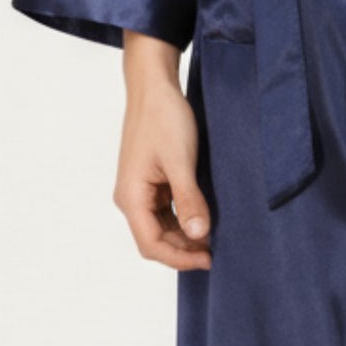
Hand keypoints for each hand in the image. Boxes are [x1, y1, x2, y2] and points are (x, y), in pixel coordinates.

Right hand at [112, 30, 212, 269]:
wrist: (154, 86)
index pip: (151, 244)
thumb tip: (200, 236)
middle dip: (183, 250)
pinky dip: (182, 219)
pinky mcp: (150, 180)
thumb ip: (189, 200)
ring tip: (212, 238)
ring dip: (184, 236)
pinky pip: (164, 210)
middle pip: (154, 239)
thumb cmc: (164, 118)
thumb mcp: (181, 161)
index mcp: (131, 197)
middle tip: (215, 252)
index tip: (208, 259)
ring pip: (160, 226)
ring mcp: (140, 189)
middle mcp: (131, 198)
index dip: (179, 258)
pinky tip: (202, 219)